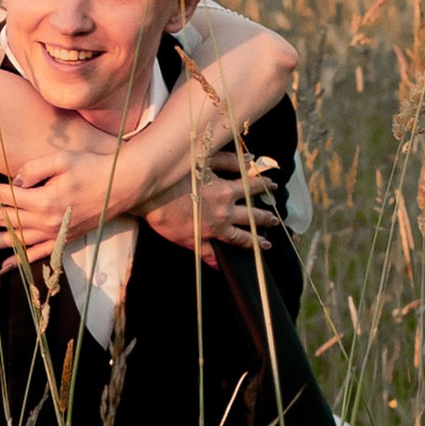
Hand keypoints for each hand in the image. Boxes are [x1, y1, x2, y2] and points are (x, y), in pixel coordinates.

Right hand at [144, 158, 276, 263]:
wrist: (150, 194)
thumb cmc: (175, 175)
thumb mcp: (204, 159)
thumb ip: (229, 160)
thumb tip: (251, 159)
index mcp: (226, 191)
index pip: (253, 187)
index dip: (264, 185)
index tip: (273, 185)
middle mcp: (223, 212)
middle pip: (252, 216)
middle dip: (265, 217)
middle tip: (274, 220)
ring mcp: (211, 230)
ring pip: (239, 238)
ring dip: (254, 241)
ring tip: (265, 244)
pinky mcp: (196, 241)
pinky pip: (210, 255)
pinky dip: (218, 262)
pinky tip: (224, 266)